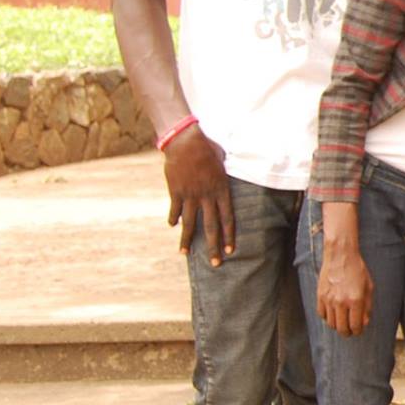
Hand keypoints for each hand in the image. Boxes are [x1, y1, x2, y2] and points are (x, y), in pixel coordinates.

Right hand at [162, 124, 234, 265]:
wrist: (186, 141)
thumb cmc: (208, 149)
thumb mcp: (223, 165)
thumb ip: (223, 180)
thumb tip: (225, 186)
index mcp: (221, 190)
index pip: (228, 218)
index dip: (229, 235)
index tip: (230, 250)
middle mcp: (207, 196)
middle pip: (212, 226)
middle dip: (213, 247)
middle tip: (216, 263)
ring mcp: (190, 195)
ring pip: (190, 223)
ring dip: (187, 240)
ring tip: (185, 254)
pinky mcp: (176, 192)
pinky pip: (175, 210)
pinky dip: (174, 219)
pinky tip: (173, 227)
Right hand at [316, 239, 374, 336]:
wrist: (340, 255)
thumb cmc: (357, 270)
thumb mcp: (368, 287)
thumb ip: (367, 307)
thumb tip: (364, 323)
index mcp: (355, 300)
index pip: (355, 325)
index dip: (358, 331)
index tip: (358, 330)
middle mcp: (341, 302)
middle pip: (341, 328)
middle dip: (347, 332)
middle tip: (350, 331)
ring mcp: (328, 299)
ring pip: (331, 323)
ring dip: (337, 326)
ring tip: (343, 322)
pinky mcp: (320, 296)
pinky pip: (322, 314)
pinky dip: (328, 317)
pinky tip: (334, 313)